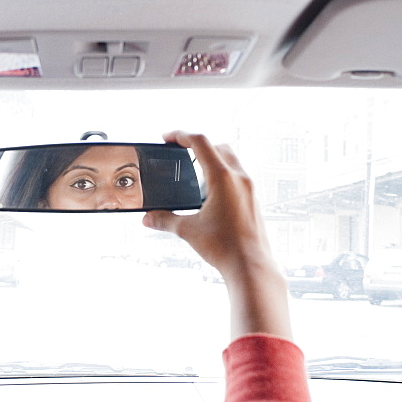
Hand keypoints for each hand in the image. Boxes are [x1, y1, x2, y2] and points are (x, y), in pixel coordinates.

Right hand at [143, 131, 290, 339]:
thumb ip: (165, 220)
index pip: (200, 142)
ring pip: (231, 160)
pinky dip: (222, 174)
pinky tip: (210, 191)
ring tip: (194, 169)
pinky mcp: (253, 200)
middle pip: (218, 146)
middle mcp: (239, 177)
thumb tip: (148, 219)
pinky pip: (238, 176)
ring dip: (213, 158)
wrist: (251, 267)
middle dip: (198, 144)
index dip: (181, 135)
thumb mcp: (188, 230)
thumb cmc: (224, 247)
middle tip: (180, 150)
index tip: (167, 137)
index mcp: (223, 177)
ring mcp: (249, 188)